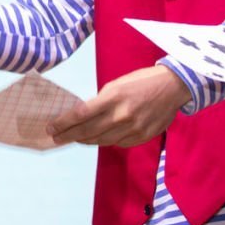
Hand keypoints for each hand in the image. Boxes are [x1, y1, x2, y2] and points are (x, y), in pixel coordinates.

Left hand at [49, 66, 191, 146]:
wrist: (173, 87)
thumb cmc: (142, 81)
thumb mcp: (117, 84)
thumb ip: (100, 101)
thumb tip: (82, 116)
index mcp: (113, 97)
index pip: (81, 114)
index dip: (63, 123)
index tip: (51, 127)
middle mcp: (121, 115)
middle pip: (87, 131)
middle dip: (68, 135)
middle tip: (55, 137)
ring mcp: (132, 129)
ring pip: (101, 141)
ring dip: (84, 140)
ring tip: (73, 138)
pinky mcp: (141, 137)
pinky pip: (117, 143)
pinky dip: (104, 141)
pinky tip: (96, 138)